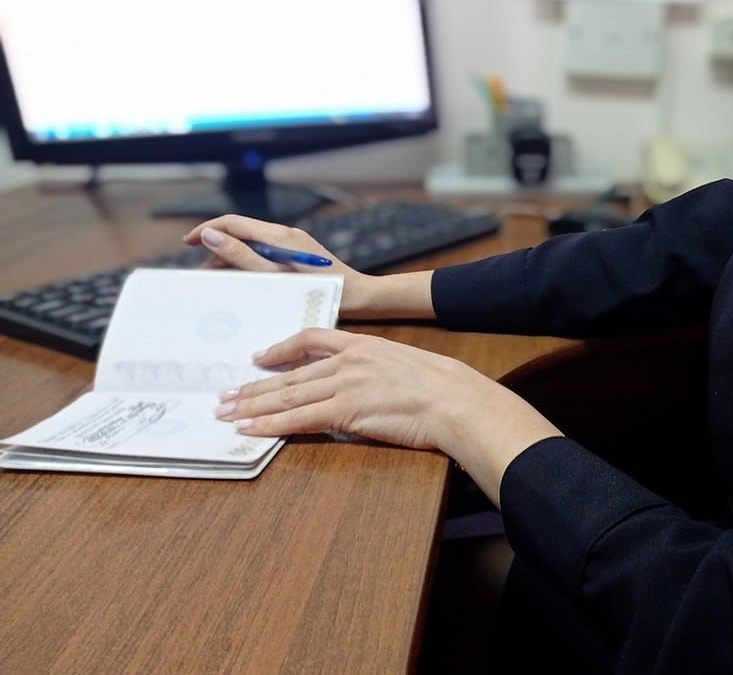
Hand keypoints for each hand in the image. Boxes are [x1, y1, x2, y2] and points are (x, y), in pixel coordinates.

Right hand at [182, 214, 372, 314]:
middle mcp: (285, 235)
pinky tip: (243, 284)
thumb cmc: (317, 291)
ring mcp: (293, 244)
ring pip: (252, 246)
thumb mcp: (272, 277)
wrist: (357, 297)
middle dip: (217, 249)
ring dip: (233, 260)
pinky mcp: (298, 255)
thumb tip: (209, 235)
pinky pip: (266, 255)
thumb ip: (240, 256)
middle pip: (241, 234)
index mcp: (279, 235)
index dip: (206, 230)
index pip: (233, 223)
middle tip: (202, 274)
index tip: (187, 242)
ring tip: (218, 283)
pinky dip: (250, 265)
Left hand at [215, 327, 560, 503]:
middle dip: (252, 384)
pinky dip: (270, 424)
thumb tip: (363, 392)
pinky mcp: (346, 410)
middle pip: (290, 372)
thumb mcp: (407, 368)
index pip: (312, 339)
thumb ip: (377, 374)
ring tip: (225, 412)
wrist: (457, 401)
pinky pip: (298, 418)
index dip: (281, 348)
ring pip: (287, 394)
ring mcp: (346, 384)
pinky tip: (250, 429)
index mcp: (364, 346)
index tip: (260, 357)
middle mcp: (349, 360)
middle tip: (224, 393)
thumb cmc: (443, 390)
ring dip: (252, 405)